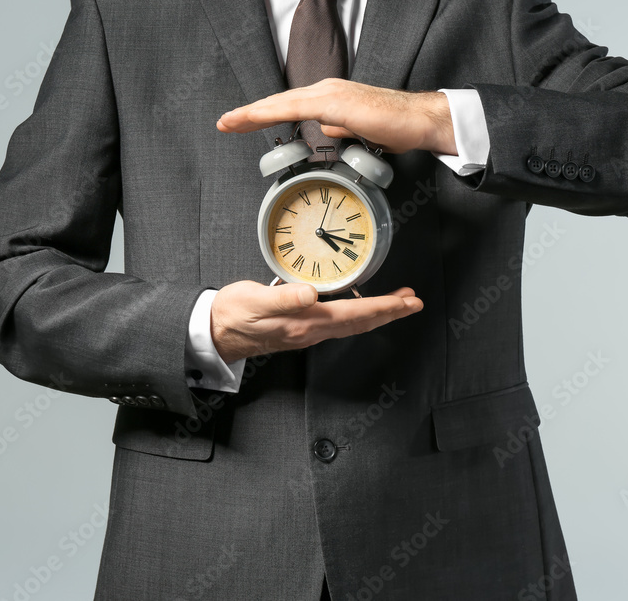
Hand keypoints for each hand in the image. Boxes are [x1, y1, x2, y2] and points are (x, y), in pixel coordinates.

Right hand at [209, 280, 422, 363]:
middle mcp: (310, 330)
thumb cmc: (232, 314)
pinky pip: (339, 324)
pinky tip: (360, 308)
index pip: (354, 313)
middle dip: (389, 312)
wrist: (214, 332)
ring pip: (352, 324)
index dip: (383, 307)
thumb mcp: (254, 300)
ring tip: (396, 303)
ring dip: (377, 313)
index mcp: (304, 322)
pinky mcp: (301, 328)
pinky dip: (358, 314)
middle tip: (412, 302)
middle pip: (359, 322)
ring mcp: (307, 332)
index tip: (406, 302)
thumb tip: (311, 295)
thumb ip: (283, 299)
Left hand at [217, 78, 456, 154]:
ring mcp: (330, 94)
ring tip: (230, 122)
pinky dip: (272, 112)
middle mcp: (327, 90)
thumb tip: (327, 131)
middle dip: (249, 113)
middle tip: (225, 122)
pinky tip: (256, 118)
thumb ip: (340, 127)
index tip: (240, 123)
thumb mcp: (359, 130)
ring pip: (282, 102)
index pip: (289, 106)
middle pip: (279, 102)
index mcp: (330, 97)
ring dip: (254, 113)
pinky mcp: (336, 102)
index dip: (263, 114)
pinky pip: (296, 107)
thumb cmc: (395, 125)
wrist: (419, 119)